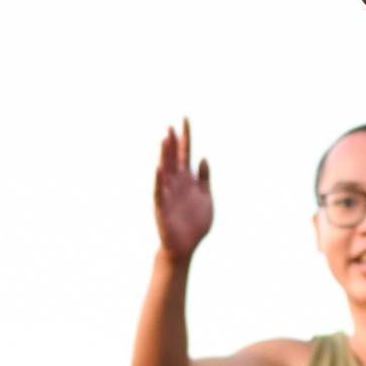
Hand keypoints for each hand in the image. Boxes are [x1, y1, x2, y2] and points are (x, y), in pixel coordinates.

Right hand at [154, 122, 213, 260]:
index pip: (186, 153)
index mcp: (188, 179)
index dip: (186, 136)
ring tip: (166, 140)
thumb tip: (203, 158)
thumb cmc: (195, 224)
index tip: (185, 119)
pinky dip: (159, 180)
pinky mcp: (162, 207)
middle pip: (174, 158)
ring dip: (165, 156)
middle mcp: (176, 183)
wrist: (186, 246)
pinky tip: (159, 169)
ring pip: (165, 170)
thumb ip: (205, 179)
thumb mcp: (206, 198)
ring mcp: (168, 193)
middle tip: (171, 125)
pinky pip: (159, 191)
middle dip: (173, 142)